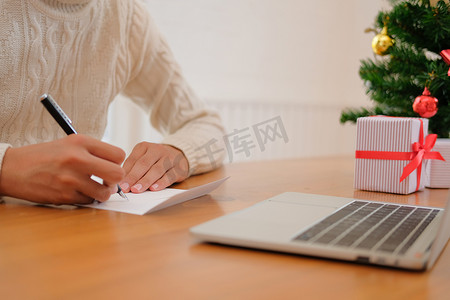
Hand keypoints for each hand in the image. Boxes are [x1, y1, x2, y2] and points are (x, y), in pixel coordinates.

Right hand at [0, 135, 125, 203]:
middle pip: (117, 174)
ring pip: (104, 193)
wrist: (12, 168)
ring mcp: (70, 178)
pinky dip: (87, 199)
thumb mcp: (70, 143)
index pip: (118, 154)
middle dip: (116, 180)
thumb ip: (94, 151)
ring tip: (95, 188)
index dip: (118, 163)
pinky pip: (88, 201)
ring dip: (102, 193)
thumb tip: (117, 165)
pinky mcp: (63, 195)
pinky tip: (79, 192)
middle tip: (108, 181)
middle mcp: (77, 158)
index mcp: (81, 142)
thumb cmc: (45, 156)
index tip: (111, 166)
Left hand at [119, 142, 188, 192]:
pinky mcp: (178, 168)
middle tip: (125, 188)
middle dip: (133, 177)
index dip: (125, 173)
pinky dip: (161, 183)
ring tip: (136, 190)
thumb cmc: (155, 160)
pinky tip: (154, 188)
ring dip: (145, 181)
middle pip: (144, 164)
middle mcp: (157, 150)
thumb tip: (120, 184)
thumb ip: (132, 168)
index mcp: (144, 147)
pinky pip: (169, 176)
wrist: (178, 155)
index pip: (133, 160)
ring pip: (156, 170)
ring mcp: (169, 159)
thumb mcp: (143, 158)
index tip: (118, 184)